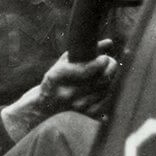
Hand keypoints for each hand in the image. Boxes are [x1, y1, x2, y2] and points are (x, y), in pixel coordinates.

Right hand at [1, 40, 117, 140]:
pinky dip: (108, 92)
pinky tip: (104, 86)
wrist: (44, 104)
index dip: (100, 63)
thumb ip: (85, 50)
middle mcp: (68, 93)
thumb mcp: (64, 61)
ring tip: (108, 70)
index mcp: (58, 76)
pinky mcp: (84, 113)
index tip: (105, 57)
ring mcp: (76, 105)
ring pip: (104, 90)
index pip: (87, 70)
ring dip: (110, 78)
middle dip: (110, 68)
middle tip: (110, 61)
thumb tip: (110, 42)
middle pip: (100, 80)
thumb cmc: (56, 78)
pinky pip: (104, 102)